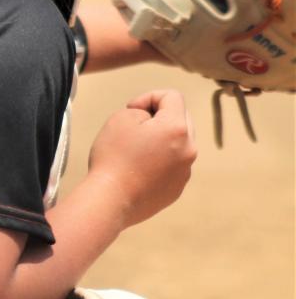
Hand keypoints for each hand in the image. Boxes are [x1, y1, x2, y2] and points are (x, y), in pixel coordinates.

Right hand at [87, 87, 196, 227]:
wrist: (109, 201)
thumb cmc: (113, 158)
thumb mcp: (121, 117)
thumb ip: (142, 110)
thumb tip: (151, 122)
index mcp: (177, 129)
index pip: (172, 97)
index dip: (149, 97)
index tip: (131, 110)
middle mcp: (189, 150)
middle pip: (180, 119)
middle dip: (159, 116)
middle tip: (135, 127)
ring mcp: (184, 172)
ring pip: (178, 144)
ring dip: (161, 140)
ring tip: (135, 150)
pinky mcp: (176, 189)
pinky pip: (173, 166)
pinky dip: (159, 162)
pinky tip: (138, 169)